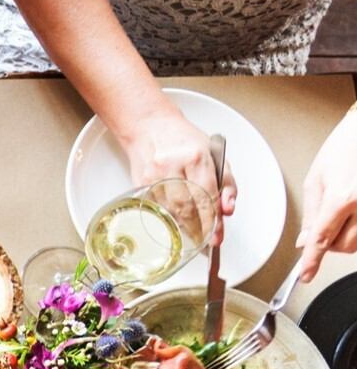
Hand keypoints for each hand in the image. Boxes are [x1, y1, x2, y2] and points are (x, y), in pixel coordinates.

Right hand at [120, 111, 236, 243]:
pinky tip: (176, 225)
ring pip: (172, 212)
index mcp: (196, 157)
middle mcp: (173, 166)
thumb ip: (225, 182)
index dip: (214, 220)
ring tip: (194, 236)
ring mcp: (154, 177)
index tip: (218, 236)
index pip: (208, 197)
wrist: (150, 127)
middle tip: (208, 241)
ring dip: (185, 227)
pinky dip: (169, 220)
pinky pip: (158, 210)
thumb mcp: (213, 154)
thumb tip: (228, 208)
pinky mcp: (140, 185)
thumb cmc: (182, 141)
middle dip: (201, 228)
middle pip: (189, 208)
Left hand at [297, 109, 356, 280]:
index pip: (321, 240)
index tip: (306, 275)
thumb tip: (305, 241)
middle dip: (330, 243)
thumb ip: (310, 214)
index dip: (312, 262)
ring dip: (345, 238)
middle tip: (324, 227)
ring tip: (341, 216)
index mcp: (342, 198)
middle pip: (343, 246)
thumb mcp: (317, 179)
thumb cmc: (345, 147)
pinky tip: (352, 215)